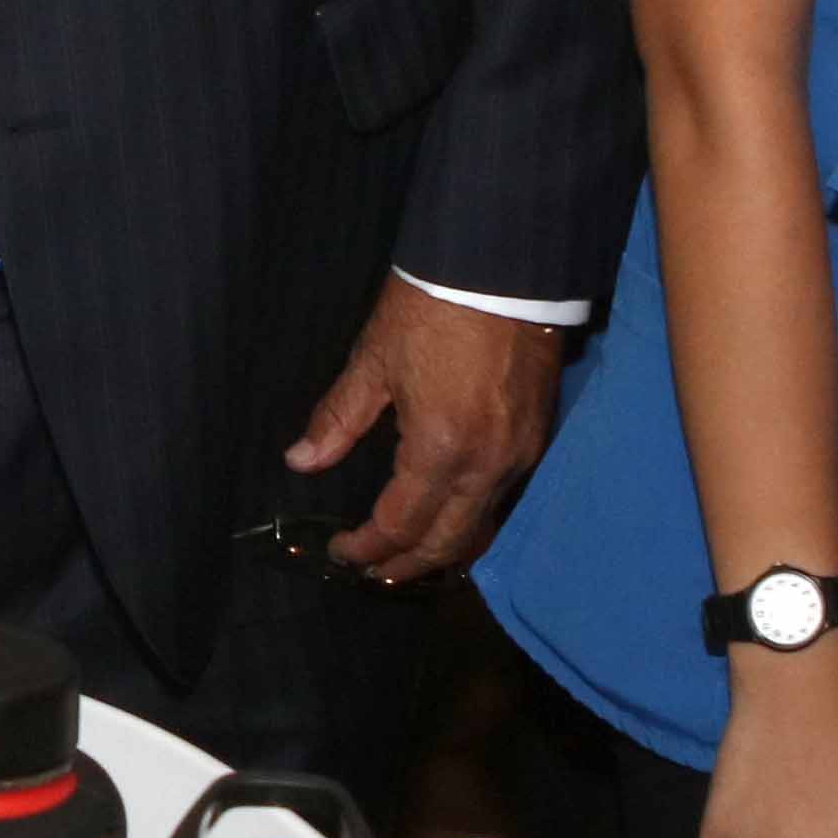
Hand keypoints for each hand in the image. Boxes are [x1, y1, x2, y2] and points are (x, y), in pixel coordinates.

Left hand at [289, 285, 560, 580]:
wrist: (503, 266)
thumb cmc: (431, 308)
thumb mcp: (373, 361)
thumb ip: (338, 419)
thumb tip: (300, 460)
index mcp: (441, 451)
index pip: (401, 525)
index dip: (368, 547)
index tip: (341, 552)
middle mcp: (487, 466)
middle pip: (448, 542)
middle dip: (408, 565)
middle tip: (374, 571)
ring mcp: (520, 455)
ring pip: (482, 526)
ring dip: (444, 548)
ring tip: (408, 554)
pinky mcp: (537, 437)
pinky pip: (502, 498)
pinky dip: (472, 518)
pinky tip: (450, 514)